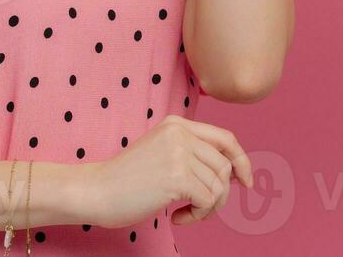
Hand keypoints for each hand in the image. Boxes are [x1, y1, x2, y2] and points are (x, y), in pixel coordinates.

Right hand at [82, 115, 252, 227]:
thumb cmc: (127, 180)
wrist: (96, 191)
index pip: (226, 138)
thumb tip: (236, 172)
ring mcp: (179, 153)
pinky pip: (207, 201)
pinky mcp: (177, 177)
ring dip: (207, 208)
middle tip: (200, 209)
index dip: (242, 161)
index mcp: (177, 124)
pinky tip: (177, 218)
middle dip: (221, 194)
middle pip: (225, 166)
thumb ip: (192, 154)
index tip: (246, 182)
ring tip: (185, 213)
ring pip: (219, 186)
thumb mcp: (162, 153)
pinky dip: (197, 216)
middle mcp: (180, 134)